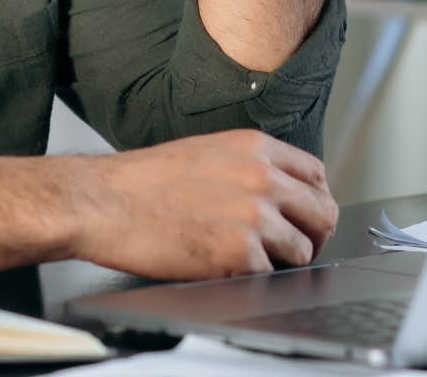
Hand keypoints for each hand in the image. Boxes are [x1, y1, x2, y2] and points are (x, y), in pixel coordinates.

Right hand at [64, 129, 337, 279]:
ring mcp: (254, 216)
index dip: (313, 200)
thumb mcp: (206, 151)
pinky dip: (251, 277)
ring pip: (303, 250)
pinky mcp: (240, 252)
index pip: (316, 175)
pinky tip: (225, 267)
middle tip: (294, 248)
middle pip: (322, 213)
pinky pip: (269, 274)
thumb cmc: (142, 180)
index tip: (304, 217)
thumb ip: (248, 167)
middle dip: (312, 235)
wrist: (103, 201)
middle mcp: (261, 178)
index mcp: (254, 148)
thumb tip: (277, 193)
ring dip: (282, 261)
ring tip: (251, 260)